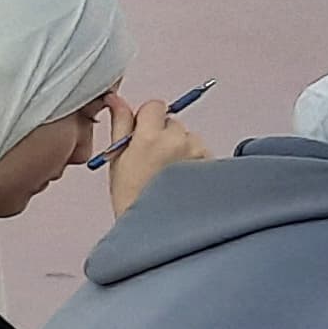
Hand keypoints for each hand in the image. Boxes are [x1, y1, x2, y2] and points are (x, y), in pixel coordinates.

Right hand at [103, 96, 211, 212]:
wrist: (155, 228)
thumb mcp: (118, 160)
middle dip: (165, 135)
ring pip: (189, 138)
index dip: (148, 119)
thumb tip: (115, 99)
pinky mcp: (212, 163)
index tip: (143, 135)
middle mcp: (177, 140)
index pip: (155, 106)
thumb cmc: (131, 197)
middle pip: (173, 122)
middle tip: (154, 161)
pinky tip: (183, 181)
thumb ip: (120, 124)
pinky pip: (202, 153)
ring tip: (169, 175)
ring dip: (182, 149)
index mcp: (149, 137)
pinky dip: (195, 162)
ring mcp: (198, 151)